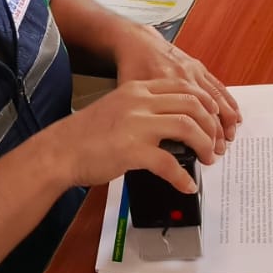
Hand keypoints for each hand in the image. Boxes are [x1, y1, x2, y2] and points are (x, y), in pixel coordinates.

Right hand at [40, 79, 220, 192]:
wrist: (58, 151)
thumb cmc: (84, 135)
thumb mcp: (117, 108)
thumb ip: (142, 110)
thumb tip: (172, 125)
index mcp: (137, 89)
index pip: (183, 88)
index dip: (205, 103)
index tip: (215, 116)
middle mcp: (139, 101)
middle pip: (192, 105)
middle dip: (210, 125)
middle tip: (215, 143)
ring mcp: (136, 125)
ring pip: (187, 127)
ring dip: (204, 145)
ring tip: (207, 159)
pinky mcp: (132, 150)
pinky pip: (169, 163)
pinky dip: (182, 176)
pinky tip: (186, 185)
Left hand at [112, 23, 241, 153]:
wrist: (137, 43)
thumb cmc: (131, 69)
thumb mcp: (128, 93)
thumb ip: (139, 115)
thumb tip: (147, 141)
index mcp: (163, 85)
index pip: (186, 118)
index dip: (196, 139)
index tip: (202, 155)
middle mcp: (181, 77)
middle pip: (205, 110)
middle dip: (214, 133)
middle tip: (218, 152)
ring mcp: (192, 72)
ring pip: (215, 99)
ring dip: (225, 120)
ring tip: (229, 138)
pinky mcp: (198, 67)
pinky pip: (218, 86)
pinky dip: (229, 102)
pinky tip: (235, 116)